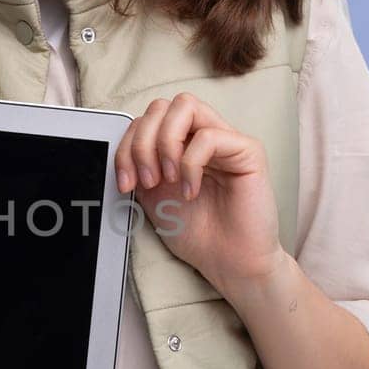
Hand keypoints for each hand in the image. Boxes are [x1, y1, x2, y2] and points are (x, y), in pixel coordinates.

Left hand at [115, 93, 284, 294]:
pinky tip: (191, 190)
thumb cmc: (197, 233)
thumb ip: (139, 167)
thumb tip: (120, 149)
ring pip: (184, 105)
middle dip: (142, 143)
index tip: (125, 183)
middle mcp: (201, 136)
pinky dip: (191, 164)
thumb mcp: (153, 196)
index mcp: (179, 145)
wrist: (228, 263)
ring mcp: (225, 140)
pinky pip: (209, 136)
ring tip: (167, 179)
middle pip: (161, 106)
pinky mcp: (248, 150)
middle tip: (148, 181)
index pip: (145, 120)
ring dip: (165, 143)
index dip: (127, 147)